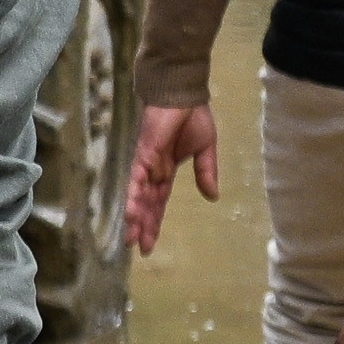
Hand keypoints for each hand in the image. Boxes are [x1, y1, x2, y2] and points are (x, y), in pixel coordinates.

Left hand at [126, 101, 220, 257]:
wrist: (184, 94)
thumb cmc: (193, 117)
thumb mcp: (205, 149)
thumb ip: (206, 172)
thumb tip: (212, 197)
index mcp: (165, 171)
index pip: (158, 202)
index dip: (154, 223)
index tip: (150, 244)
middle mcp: (152, 170)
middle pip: (146, 204)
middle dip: (142, 227)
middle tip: (139, 249)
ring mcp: (146, 163)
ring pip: (138, 195)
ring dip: (135, 216)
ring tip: (131, 238)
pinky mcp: (144, 153)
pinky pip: (137, 178)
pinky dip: (134, 195)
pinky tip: (131, 212)